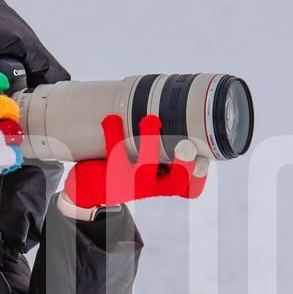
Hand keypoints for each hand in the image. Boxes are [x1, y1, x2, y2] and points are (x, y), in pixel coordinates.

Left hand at [62, 114, 206, 211]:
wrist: (91, 189)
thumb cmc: (128, 169)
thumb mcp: (149, 164)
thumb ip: (165, 146)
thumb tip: (178, 105)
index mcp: (166, 184)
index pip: (189, 188)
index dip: (198, 178)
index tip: (201, 161)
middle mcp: (153, 187)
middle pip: (175, 182)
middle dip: (183, 165)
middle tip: (185, 147)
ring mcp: (132, 184)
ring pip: (146, 167)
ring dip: (150, 141)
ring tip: (150, 118)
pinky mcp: (111, 176)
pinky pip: (115, 153)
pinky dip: (113, 132)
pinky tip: (111, 119)